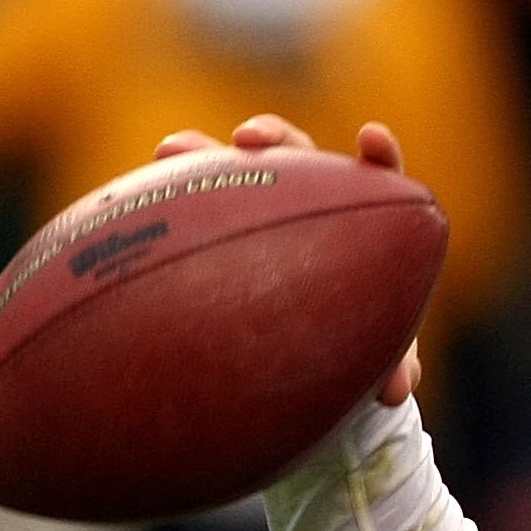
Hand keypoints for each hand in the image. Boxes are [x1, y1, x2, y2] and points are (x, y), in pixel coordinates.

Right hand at [153, 113, 418, 403]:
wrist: (303, 349)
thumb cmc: (351, 339)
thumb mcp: (374, 355)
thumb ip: (393, 365)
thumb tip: (395, 392)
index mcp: (361, 218)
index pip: (375, 177)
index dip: (377, 155)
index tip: (371, 138)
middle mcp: (309, 199)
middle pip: (295, 152)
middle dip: (272, 137)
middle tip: (248, 139)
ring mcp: (258, 204)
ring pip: (232, 167)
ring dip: (203, 152)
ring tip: (171, 150)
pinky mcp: (216, 221)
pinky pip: (189, 202)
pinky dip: (167, 195)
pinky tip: (136, 198)